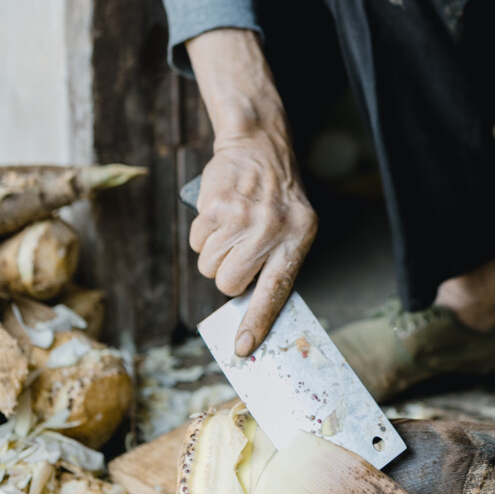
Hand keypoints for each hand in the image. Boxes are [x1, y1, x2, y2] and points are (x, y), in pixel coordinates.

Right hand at [190, 132, 317, 355]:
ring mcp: (242, 218)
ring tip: (231, 228)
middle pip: (229, 283)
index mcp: (298, 238)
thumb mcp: (294, 225)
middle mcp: (272, 229)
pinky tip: (220, 215)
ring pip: (208, 265)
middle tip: (237, 251)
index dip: (257, 322)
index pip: (276, 291)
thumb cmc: (277, 194)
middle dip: (227, 274)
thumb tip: (249, 309)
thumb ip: (277, 262)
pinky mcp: (216, 207)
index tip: (242, 348)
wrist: (259, 145)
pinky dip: (203, 233)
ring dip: (214, 253)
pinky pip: (196, 241)